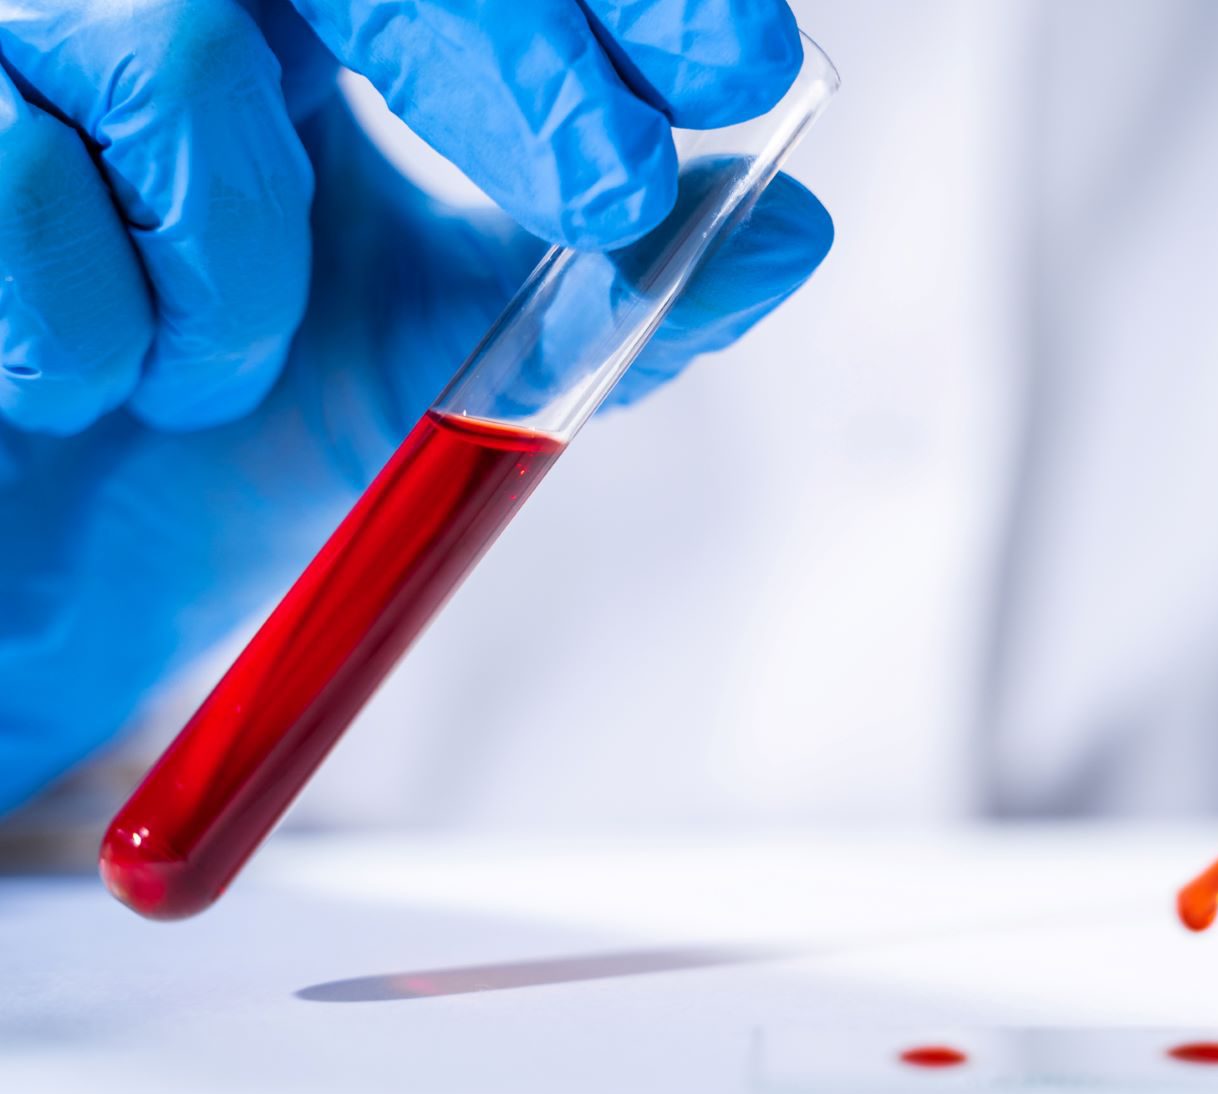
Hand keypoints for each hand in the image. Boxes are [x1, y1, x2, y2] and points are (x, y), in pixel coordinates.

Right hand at [0, 0, 832, 811]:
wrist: (55, 564)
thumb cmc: (248, 430)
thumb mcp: (465, 358)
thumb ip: (618, 298)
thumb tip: (790, 229)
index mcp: (318, 12)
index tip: (733, 69)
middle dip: (494, 48)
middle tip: (604, 188)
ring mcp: (25, 40)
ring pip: (168, 42)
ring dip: (240, 258)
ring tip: (219, 367)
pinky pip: (14, 176)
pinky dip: (95, 322)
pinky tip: (93, 384)